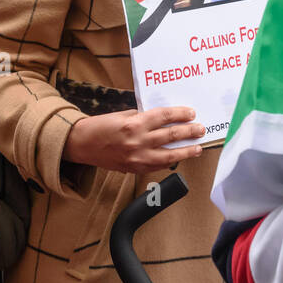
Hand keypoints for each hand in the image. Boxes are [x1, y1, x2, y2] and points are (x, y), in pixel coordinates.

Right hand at [63, 106, 205, 173]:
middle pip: (170, 136)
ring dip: (186, 151)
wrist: (82, 144)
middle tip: (200, 129)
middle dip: (189, 132)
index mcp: (134, 123)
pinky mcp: (134, 169)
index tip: (191, 114)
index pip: (164, 117)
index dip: (180, 115)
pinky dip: (170, 162)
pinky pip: (157, 166)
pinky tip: (178, 158)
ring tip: (197, 148)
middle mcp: (137, 141)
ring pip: (168, 156)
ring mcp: (137, 158)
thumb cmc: (100, 126)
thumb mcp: (122, 114)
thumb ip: (142, 117)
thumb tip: (163, 119)